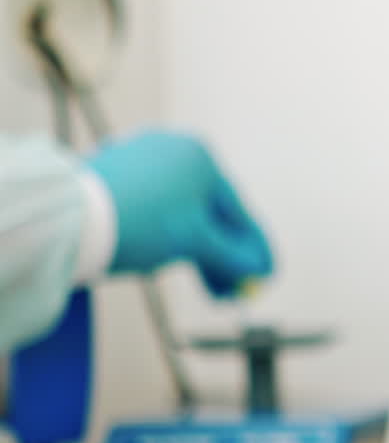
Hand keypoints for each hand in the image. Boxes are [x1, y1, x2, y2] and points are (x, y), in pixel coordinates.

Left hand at [87, 131, 273, 296]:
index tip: (266, 274)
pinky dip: (170, 238)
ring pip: (184, 214)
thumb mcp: (198, 244)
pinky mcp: (117, 175)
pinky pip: (158, 211)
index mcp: (201, 157)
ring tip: (205, 286)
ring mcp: (143, 161)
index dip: (255, 249)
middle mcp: (174, 151)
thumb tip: (258, 269)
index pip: (239, 211)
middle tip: (232, 291)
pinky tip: (168, 261)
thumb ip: (235, 257)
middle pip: (211, 214)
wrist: (69, 218)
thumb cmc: (138, 221)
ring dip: (198, 252)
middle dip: (224, 258)